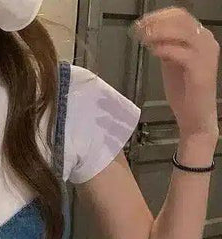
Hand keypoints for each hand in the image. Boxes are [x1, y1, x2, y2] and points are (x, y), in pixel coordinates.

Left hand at [134, 7, 219, 140]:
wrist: (195, 116)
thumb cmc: (185, 92)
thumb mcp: (171, 65)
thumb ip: (165, 49)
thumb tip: (151, 37)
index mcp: (200, 38)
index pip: (180, 16)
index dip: (158, 16)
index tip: (140, 23)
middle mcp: (206, 41)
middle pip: (181, 19)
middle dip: (155, 22)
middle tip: (137, 29)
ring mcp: (205, 54)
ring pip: (182, 32)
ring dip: (158, 32)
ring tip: (142, 38)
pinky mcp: (200, 69)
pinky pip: (181, 53)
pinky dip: (165, 49)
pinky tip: (152, 51)